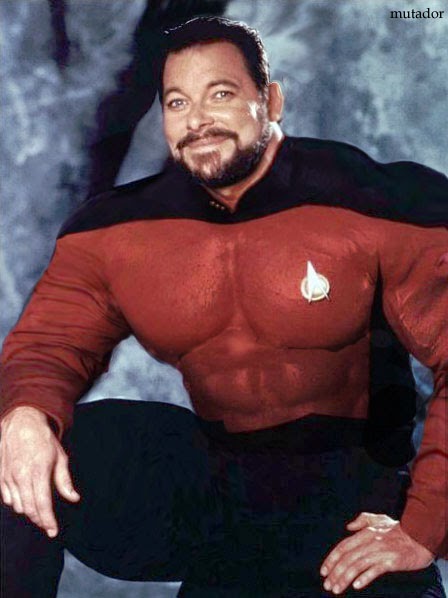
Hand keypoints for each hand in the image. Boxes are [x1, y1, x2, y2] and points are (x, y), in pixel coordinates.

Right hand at [0, 406, 79, 536]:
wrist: (21, 422)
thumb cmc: (42, 439)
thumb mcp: (60, 456)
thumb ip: (65, 480)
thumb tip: (73, 498)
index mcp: (39, 471)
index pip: (42, 504)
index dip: (48, 521)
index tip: (53, 531)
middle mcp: (21, 476)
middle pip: (29, 509)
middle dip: (40, 520)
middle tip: (48, 524)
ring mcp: (9, 477)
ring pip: (18, 506)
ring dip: (29, 511)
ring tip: (39, 510)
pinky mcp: (1, 476)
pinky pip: (8, 498)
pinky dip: (17, 503)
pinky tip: (25, 499)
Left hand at [320, 512, 433, 593]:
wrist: (420, 536)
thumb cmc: (399, 530)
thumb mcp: (379, 519)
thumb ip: (362, 520)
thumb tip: (348, 527)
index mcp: (365, 533)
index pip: (343, 546)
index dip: (331, 559)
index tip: (324, 571)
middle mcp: (370, 542)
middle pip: (348, 558)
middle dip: (335, 572)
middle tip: (327, 585)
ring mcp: (381, 552)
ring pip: (358, 565)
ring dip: (345, 578)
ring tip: (337, 589)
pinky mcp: (392, 562)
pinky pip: (375, 570)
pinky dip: (364, 578)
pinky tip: (356, 585)